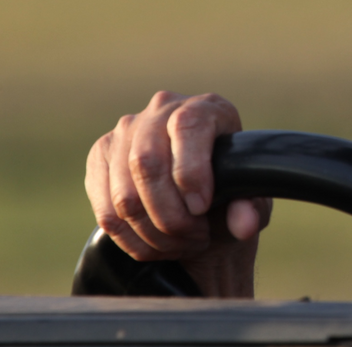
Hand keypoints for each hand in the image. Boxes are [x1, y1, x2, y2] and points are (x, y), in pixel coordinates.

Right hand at [85, 91, 271, 296]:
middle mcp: (162, 109)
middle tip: (195, 235)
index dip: (192, 171)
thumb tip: (244, 224)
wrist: (200, 205)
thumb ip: (250, 210)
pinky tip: (155, 244)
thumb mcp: (250, 202)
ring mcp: (125, 131)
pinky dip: (131, 239)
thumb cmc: (229, 195)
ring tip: (180, 242)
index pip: (188, 125)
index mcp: (206, 108)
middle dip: (171, 214)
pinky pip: (106, 211)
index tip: (202, 207)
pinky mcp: (100, 157)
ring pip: (124, 195)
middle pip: (147, 163)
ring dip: (153, 232)